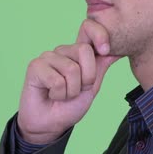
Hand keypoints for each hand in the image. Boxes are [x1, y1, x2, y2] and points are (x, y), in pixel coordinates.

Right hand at [16, 19, 120, 143]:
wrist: (51, 125)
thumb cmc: (70, 105)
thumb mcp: (92, 86)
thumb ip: (101, 66)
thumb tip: (117, 50)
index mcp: (77, 52)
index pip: (88, 28)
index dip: (99, 34)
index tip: (105, 50)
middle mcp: (62, 50)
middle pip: (84, 51)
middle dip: (86, 78)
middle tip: (75, 90)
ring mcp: (48, 57)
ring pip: (71, 69)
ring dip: (70, 91)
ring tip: (61, 94)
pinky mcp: (35, 66)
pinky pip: (56, 80)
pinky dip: (58, 94)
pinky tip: (50, 95)